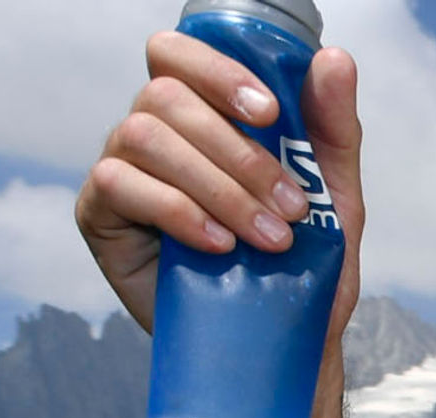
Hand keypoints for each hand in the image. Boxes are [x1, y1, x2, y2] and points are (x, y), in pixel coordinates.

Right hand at [75, 27, 366, 345]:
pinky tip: (217, 245)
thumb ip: (331, 128)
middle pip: (165, 96)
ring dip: (217, 186)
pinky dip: (178, 211)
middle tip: (290, 206)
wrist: (283, 344)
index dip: (216, 71)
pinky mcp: (100, 214)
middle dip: (238, 152)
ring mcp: (121, 169)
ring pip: (145, 136)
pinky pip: (120, 184)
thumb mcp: (331, 197)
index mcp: (199, 114)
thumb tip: (335, 59)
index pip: (177, 54)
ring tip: (265, 237)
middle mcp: (152, 132)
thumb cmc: (303, 268)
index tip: (269, 114)